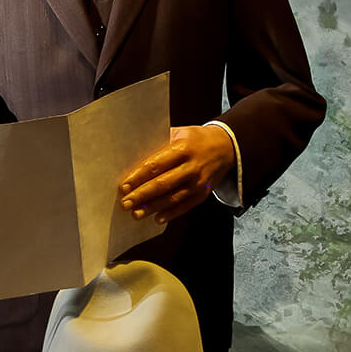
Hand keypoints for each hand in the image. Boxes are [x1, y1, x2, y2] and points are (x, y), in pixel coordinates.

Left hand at [117, 125, 235, 223]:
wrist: (226, 147)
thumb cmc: (196, 139)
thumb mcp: (179, 132)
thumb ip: (159, 142)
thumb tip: (132, 155)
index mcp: (182, 148)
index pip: (156, 164)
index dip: (138, 177)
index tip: (124, 186)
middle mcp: (191, 167)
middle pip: (162, 184)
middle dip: (141, 195)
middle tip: (125, 203)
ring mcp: (198, 182)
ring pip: (172, 198)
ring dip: (152, 207)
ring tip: (136, 213)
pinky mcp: (203, 194)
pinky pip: (185, 206)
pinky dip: (171, 214)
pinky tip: (157, 218)